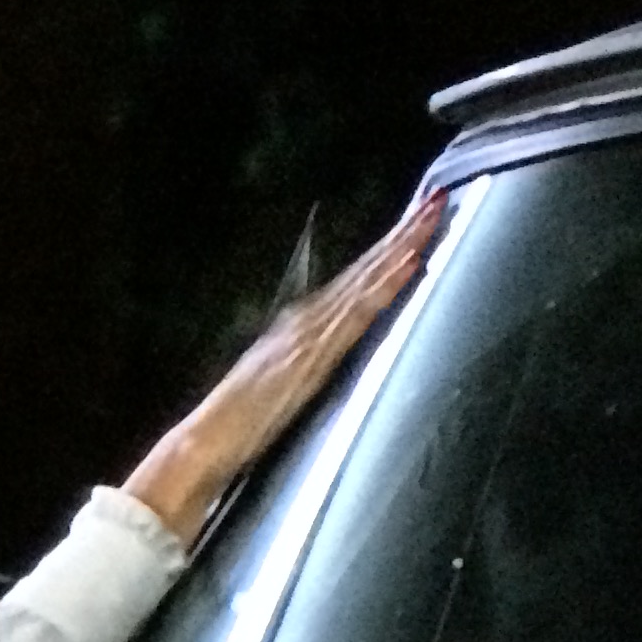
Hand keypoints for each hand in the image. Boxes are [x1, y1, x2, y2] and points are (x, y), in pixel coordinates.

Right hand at [123, 193, 444, 546]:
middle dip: (400, 235)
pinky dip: (386, 287)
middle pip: (362, 271)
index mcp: (298, 327)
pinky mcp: (315, 356)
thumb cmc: (235, 425)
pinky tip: (410, 265)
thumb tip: (322, 355)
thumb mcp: (274, 384)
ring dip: (401, 248)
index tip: (414, 222)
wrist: (204, 441)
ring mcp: (311, 335)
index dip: (384, 251)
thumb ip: (299, 363)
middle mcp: (306, 321)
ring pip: (366, 283)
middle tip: (437, 200)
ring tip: (431, 216)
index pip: (352, 281)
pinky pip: (360, 316)